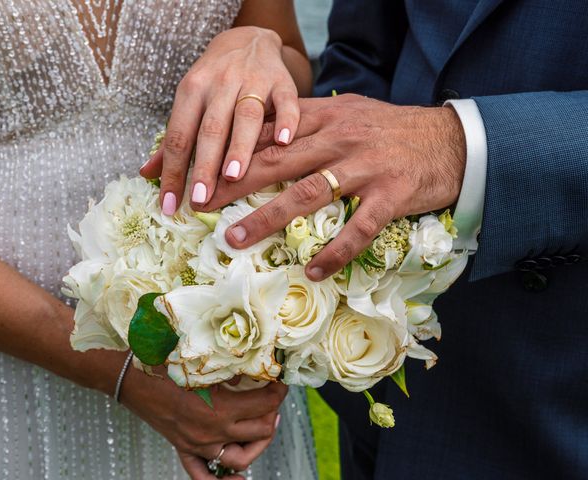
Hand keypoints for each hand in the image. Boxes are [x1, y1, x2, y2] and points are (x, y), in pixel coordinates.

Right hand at [119, 363, 285, 478]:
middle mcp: (212, 432)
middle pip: (260, 432)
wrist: (130, 377)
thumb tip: (254, 365)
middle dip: (272, 414)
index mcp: (219, 409)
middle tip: (273, 399)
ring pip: (240, 458)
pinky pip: (203, 474)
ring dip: (259, 444)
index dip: (278, 392)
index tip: (282, 380)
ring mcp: (197, 444)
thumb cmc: (163, 363)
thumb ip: (230, 366)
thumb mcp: (202, 361)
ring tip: (265, 426)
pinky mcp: (183, 447)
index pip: (264, 404)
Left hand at [140, 26, 300, 214]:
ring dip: (239, 146)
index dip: (173, 172)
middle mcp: (220, 84)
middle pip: (210, 129)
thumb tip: (146, 174)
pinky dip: (285, 120)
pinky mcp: (282, 82)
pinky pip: (286, 101)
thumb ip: (173, 138)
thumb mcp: (189, 101)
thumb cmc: (215, 81)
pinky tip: (283, 141)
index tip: (170, 204)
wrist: (248, 40)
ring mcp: (253, 81)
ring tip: (233, 176)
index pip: (179, 136)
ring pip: (245, 116)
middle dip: (204, 165)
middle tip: (200, 198)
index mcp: (192, 91)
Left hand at [199, 94, 465, 280]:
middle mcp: (340, 139)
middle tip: (197, 205)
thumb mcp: (349, 113)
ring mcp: (365, 167)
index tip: (198, 170)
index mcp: (326, 118)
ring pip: (307, 194)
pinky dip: (335, 252)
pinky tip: (312, 271)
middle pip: (276, 162)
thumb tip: (267, 133)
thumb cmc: (392, 130)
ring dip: (268, 218)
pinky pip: (359, 228)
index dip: (230, 151)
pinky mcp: (391, 195)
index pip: (269, 132)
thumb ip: (309, 122)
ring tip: (236, 240)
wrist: (452, 139)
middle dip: (232, 184)